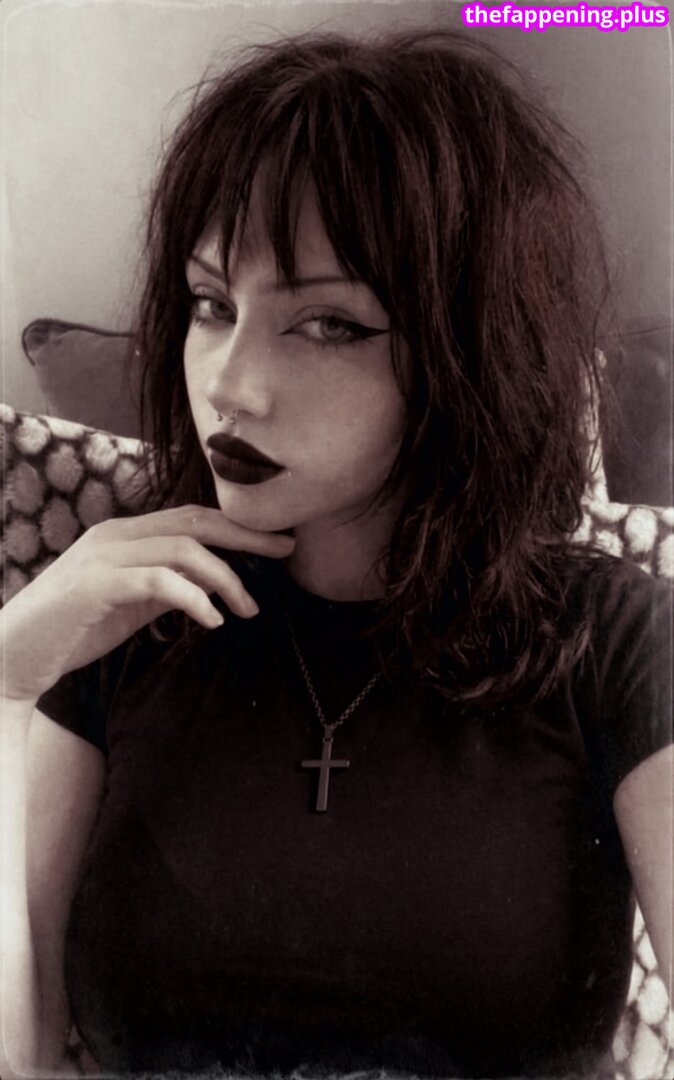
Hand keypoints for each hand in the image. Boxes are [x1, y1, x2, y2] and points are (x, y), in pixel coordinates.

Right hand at [0, 505, 294, 702]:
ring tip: (248, 608)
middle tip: (286, 551)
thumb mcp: (129, 603)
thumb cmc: (73, 629)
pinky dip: (194, 598)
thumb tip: (211, 587)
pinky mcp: (96, 586)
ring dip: (226, 579)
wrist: (12, 654)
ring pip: (183, 550)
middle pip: (196, 522)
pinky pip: (159, 582)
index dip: (238, 527)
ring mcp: (104, 558)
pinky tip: (212, 621)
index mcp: (125, 534)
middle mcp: (115, 535)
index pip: (192, 518)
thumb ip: (164, 587)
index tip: (277, 542)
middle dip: (247, 535)